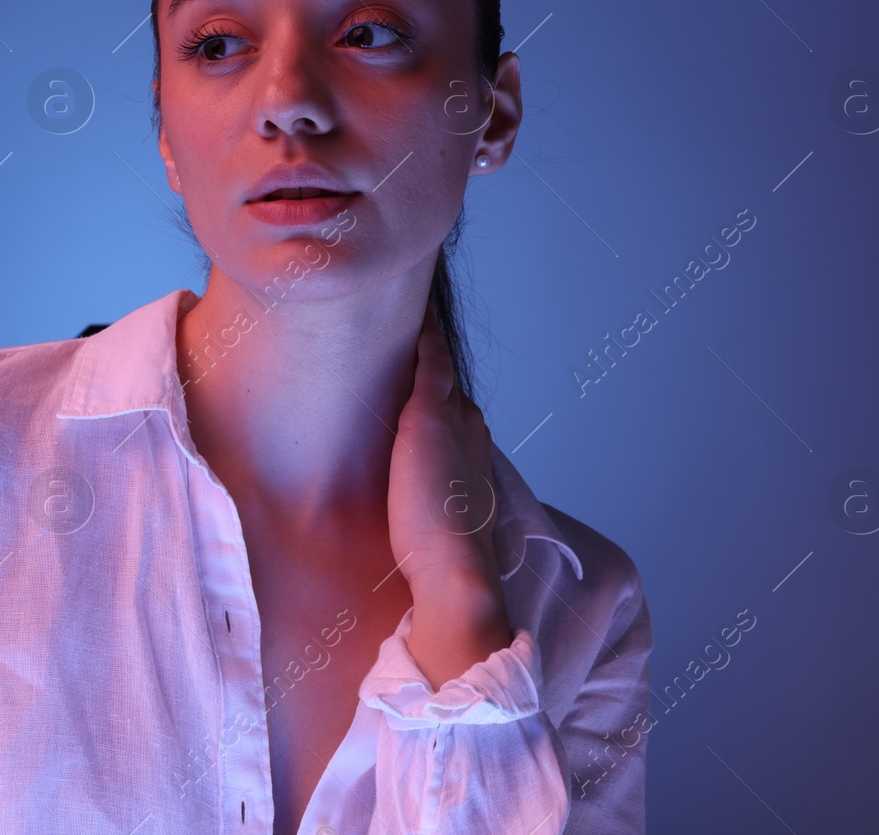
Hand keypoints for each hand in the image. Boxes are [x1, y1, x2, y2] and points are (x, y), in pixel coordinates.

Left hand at [386, 298, 504, 597]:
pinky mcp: (429, 415)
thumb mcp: (436, 523)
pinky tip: (416, 311)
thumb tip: (405, 517)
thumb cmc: (439, 560)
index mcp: (473, 455)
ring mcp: (454, 419)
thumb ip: (425, 507)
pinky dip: (426, 335)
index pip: (455, 412)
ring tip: (410, 308)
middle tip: (411, 323)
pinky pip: (430, 360)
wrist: (455, 570)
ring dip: (428, 341)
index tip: (428, 375)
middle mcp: (471, 429)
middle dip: (432, 361)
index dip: (441, 393)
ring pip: (439, 367)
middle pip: (448, 385)